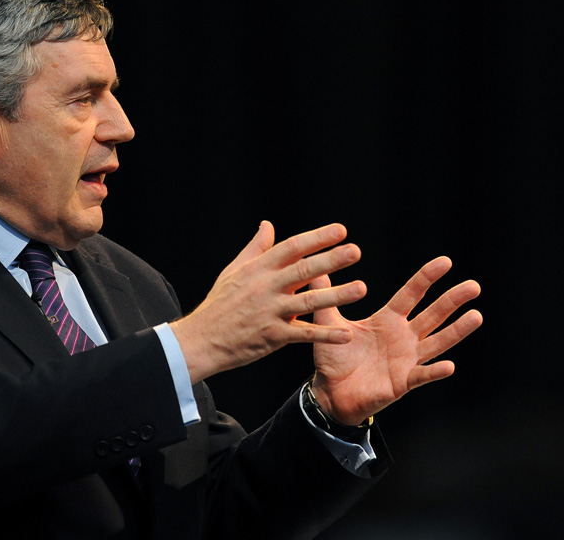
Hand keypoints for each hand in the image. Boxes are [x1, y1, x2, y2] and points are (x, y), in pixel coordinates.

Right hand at [171, 221, 366, 383]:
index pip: (291, 248)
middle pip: (303, 270)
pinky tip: (346, 335)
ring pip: (308, 301)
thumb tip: (267, 224)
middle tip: (355, 251)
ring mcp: (270, 312)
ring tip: (361, 288)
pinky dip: (325, 336)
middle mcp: (266, 287)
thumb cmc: (219, 303)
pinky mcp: (273, 336)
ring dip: (336, 295)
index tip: (340, 230)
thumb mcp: (234, 271)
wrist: (202, 338)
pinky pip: (304, 335)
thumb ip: (255, 248)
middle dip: (331, 260)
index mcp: (258, 269)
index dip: (316, 238)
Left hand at [309, 256, 482, 425]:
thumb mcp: (328, 322)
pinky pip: (422, 375)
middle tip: (473, 285)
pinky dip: (435, 371)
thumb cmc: (333, 357)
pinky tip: (449, 365)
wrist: (329, 392)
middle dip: (452, 300)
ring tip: (476, 316)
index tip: (445, 262)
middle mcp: (403, 337)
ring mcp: (407, 360)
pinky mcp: (403, 382)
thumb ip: (326, 295)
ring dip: (456, 331)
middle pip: (432, 315)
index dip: (426, 278)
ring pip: (437, 342)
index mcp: (387, 320)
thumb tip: (316, 267)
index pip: (411, 294)